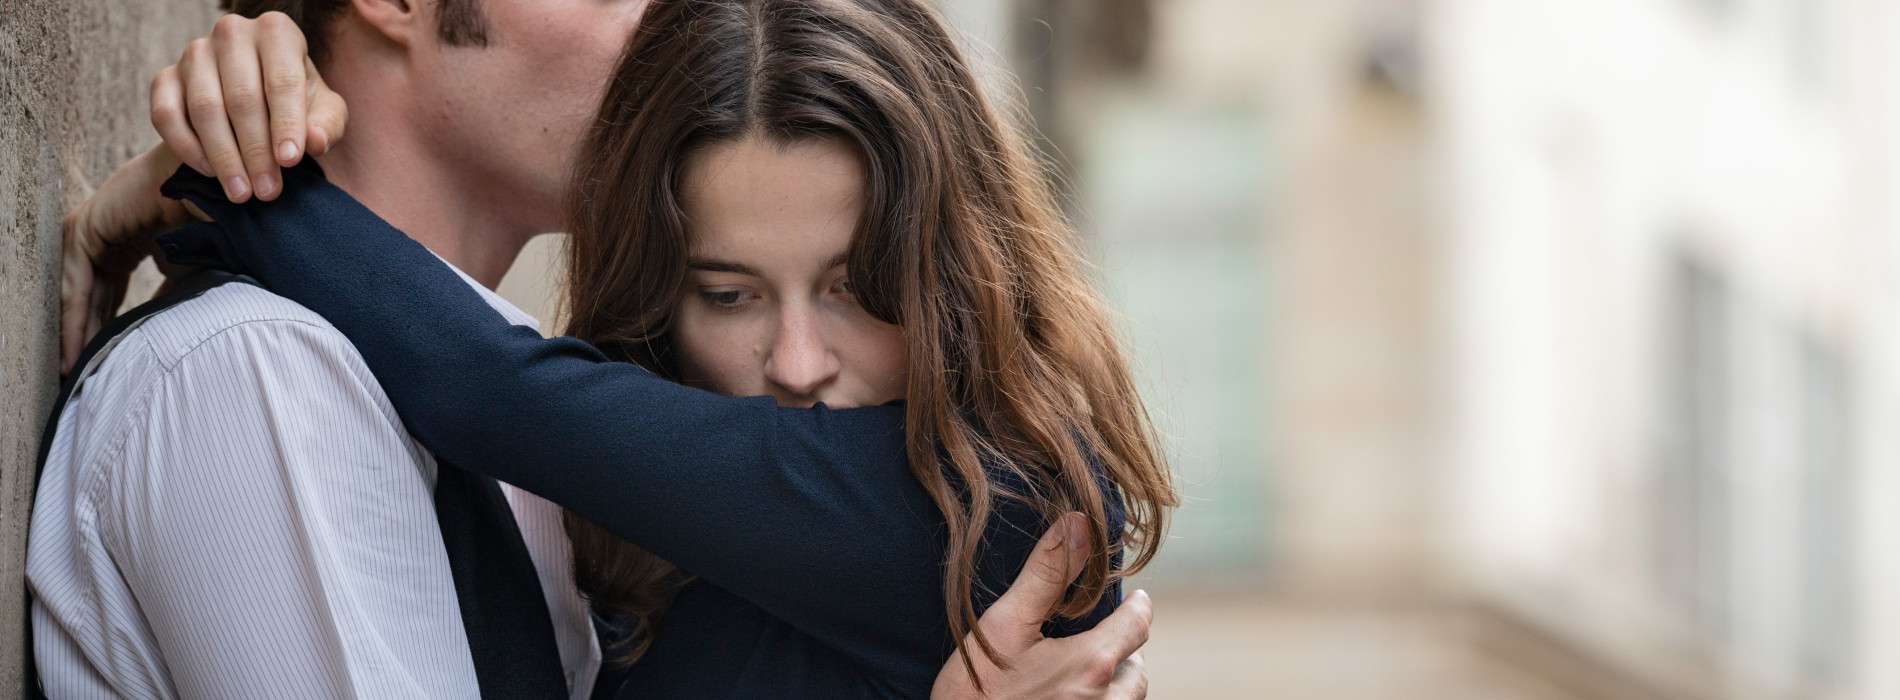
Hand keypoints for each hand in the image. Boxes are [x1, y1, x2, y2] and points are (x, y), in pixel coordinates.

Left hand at [60, 145, 201, 373]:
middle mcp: (106, 237)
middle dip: (89, 338)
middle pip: (91, 298)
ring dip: (76, 336)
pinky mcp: (82, 229)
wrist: (216, 185)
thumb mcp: (194, 272)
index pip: (112, 294)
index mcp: (130, 242)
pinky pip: (74, 285)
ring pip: (78, 294)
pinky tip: (76, 352)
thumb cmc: (216, 221)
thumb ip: (176, 299)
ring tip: (76, 374)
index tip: (114, 364)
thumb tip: (168, 335)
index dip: (112, 330)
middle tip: (87, 377)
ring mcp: (91, 231)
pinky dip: (73, 320)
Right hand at [151, 11, 346, 202]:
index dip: (286, 124)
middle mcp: (233, 33)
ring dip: (224, 156)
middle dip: (256, 151)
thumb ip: (326, 124)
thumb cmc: (296, 103)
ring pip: (204, 109)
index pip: (282, 81)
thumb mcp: (323, 111)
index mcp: (277, 32)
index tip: (290, 162)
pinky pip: (166, 115)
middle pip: (242, 98)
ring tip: (242, 192)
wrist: (253, 103)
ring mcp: (194, 53)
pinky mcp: (165, 77)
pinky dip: (187, 147)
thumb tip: (314, 141)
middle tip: (268, 190)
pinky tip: (210, 172)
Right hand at [930, 513, 1151, 699]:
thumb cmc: (974, 694)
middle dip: (1124, 651)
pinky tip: (1069, 698)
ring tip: (1087, 674)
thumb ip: (1045, 574)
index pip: (1139, 624)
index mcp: (1094, 663)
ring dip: (1115, 685)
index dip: (1138, 607)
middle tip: (1101, 639)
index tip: (1136, 599)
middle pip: (1137, 668)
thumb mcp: (1004, 626)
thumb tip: (1078, 524)